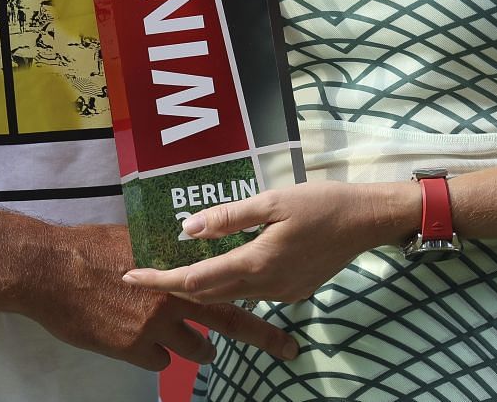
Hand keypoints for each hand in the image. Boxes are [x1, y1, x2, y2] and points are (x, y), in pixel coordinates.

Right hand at [29, 224, 296, 370]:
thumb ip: (166, 251)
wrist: (52, 270)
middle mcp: (176, 294)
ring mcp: (157, 324)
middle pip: (228, 321)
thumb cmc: (89, 247)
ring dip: (199, 349)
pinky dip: (156, 354)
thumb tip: (185, 247)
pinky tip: (138, 341)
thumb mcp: (136, 239)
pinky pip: (161, 361)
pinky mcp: (135, 347)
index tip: (285, 296)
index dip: (258, 289)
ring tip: (198, 349)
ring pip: (196, 349)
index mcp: (179, 263)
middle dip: (262, 336)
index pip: (230, 280)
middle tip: (287, 349)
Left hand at [122, 180, 411, 304]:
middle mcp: (265, 286)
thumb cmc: (321, 203)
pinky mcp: (294, 291)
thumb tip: (188, 229)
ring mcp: (281, 293)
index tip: (130, 277)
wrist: (366, 221)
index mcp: (255, 263)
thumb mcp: (273, 200)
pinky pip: (252, 292)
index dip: (160, 280)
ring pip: (229, 295)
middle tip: (144, 274)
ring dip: (201, 286)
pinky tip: (223, 267)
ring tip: (175, 270)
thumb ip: (229, 217)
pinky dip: (229, 284)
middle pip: (207, 294)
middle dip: (173, 286)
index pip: (195, 279)